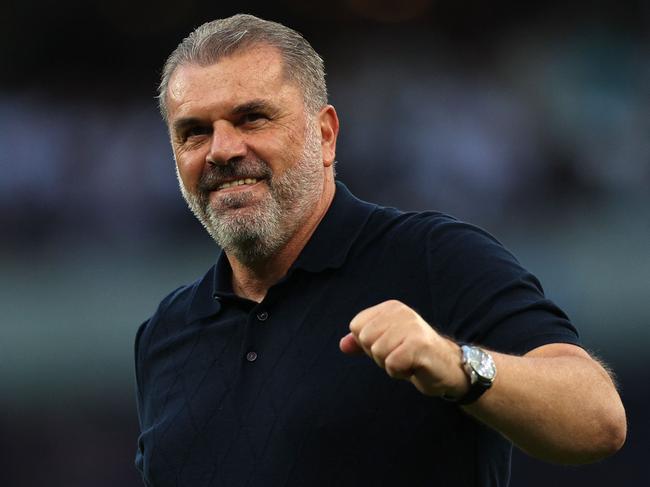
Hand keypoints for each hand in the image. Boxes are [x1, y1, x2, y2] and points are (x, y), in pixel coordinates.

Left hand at [339, 300, 468, 396]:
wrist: (448, 368)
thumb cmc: (414, 356)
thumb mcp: (385, 345)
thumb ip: (362, 343)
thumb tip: (343, 344)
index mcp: (390, 308)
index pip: (356, 326)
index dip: (368, 344)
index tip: (390, 347)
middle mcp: (401, 312)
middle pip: (365, 339)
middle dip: (379, 356)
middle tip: (400, 355)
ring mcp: (411, 327)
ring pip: (377, 352)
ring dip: (390, 365)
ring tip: (408, 360)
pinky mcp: (419, 345)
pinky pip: (392, 364)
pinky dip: (400, 373)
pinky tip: (414, 367)